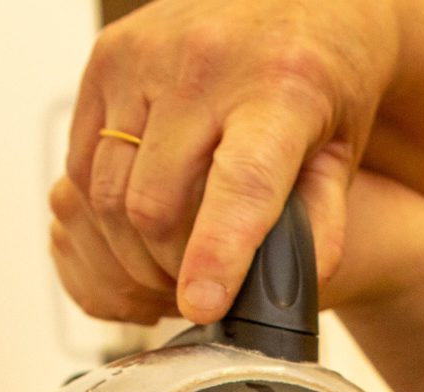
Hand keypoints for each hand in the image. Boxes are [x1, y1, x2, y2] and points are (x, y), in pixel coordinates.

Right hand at [61, 0, 402, 323]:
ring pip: (109, 192)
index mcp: (280, 90)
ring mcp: (147, 55)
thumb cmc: (322, 82)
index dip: (215, 253)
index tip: (201, 304)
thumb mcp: (340, 154)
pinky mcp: (108, 56)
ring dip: (131, 246)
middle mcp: (207, 63)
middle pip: (156, 204)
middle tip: (191, 286)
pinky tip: (139, 215)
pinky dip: (104, 206)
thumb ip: (320, 227)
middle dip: (168, 266)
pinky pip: (84, 160)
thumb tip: (289, 291)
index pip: (239, 184)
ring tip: (166, 258)